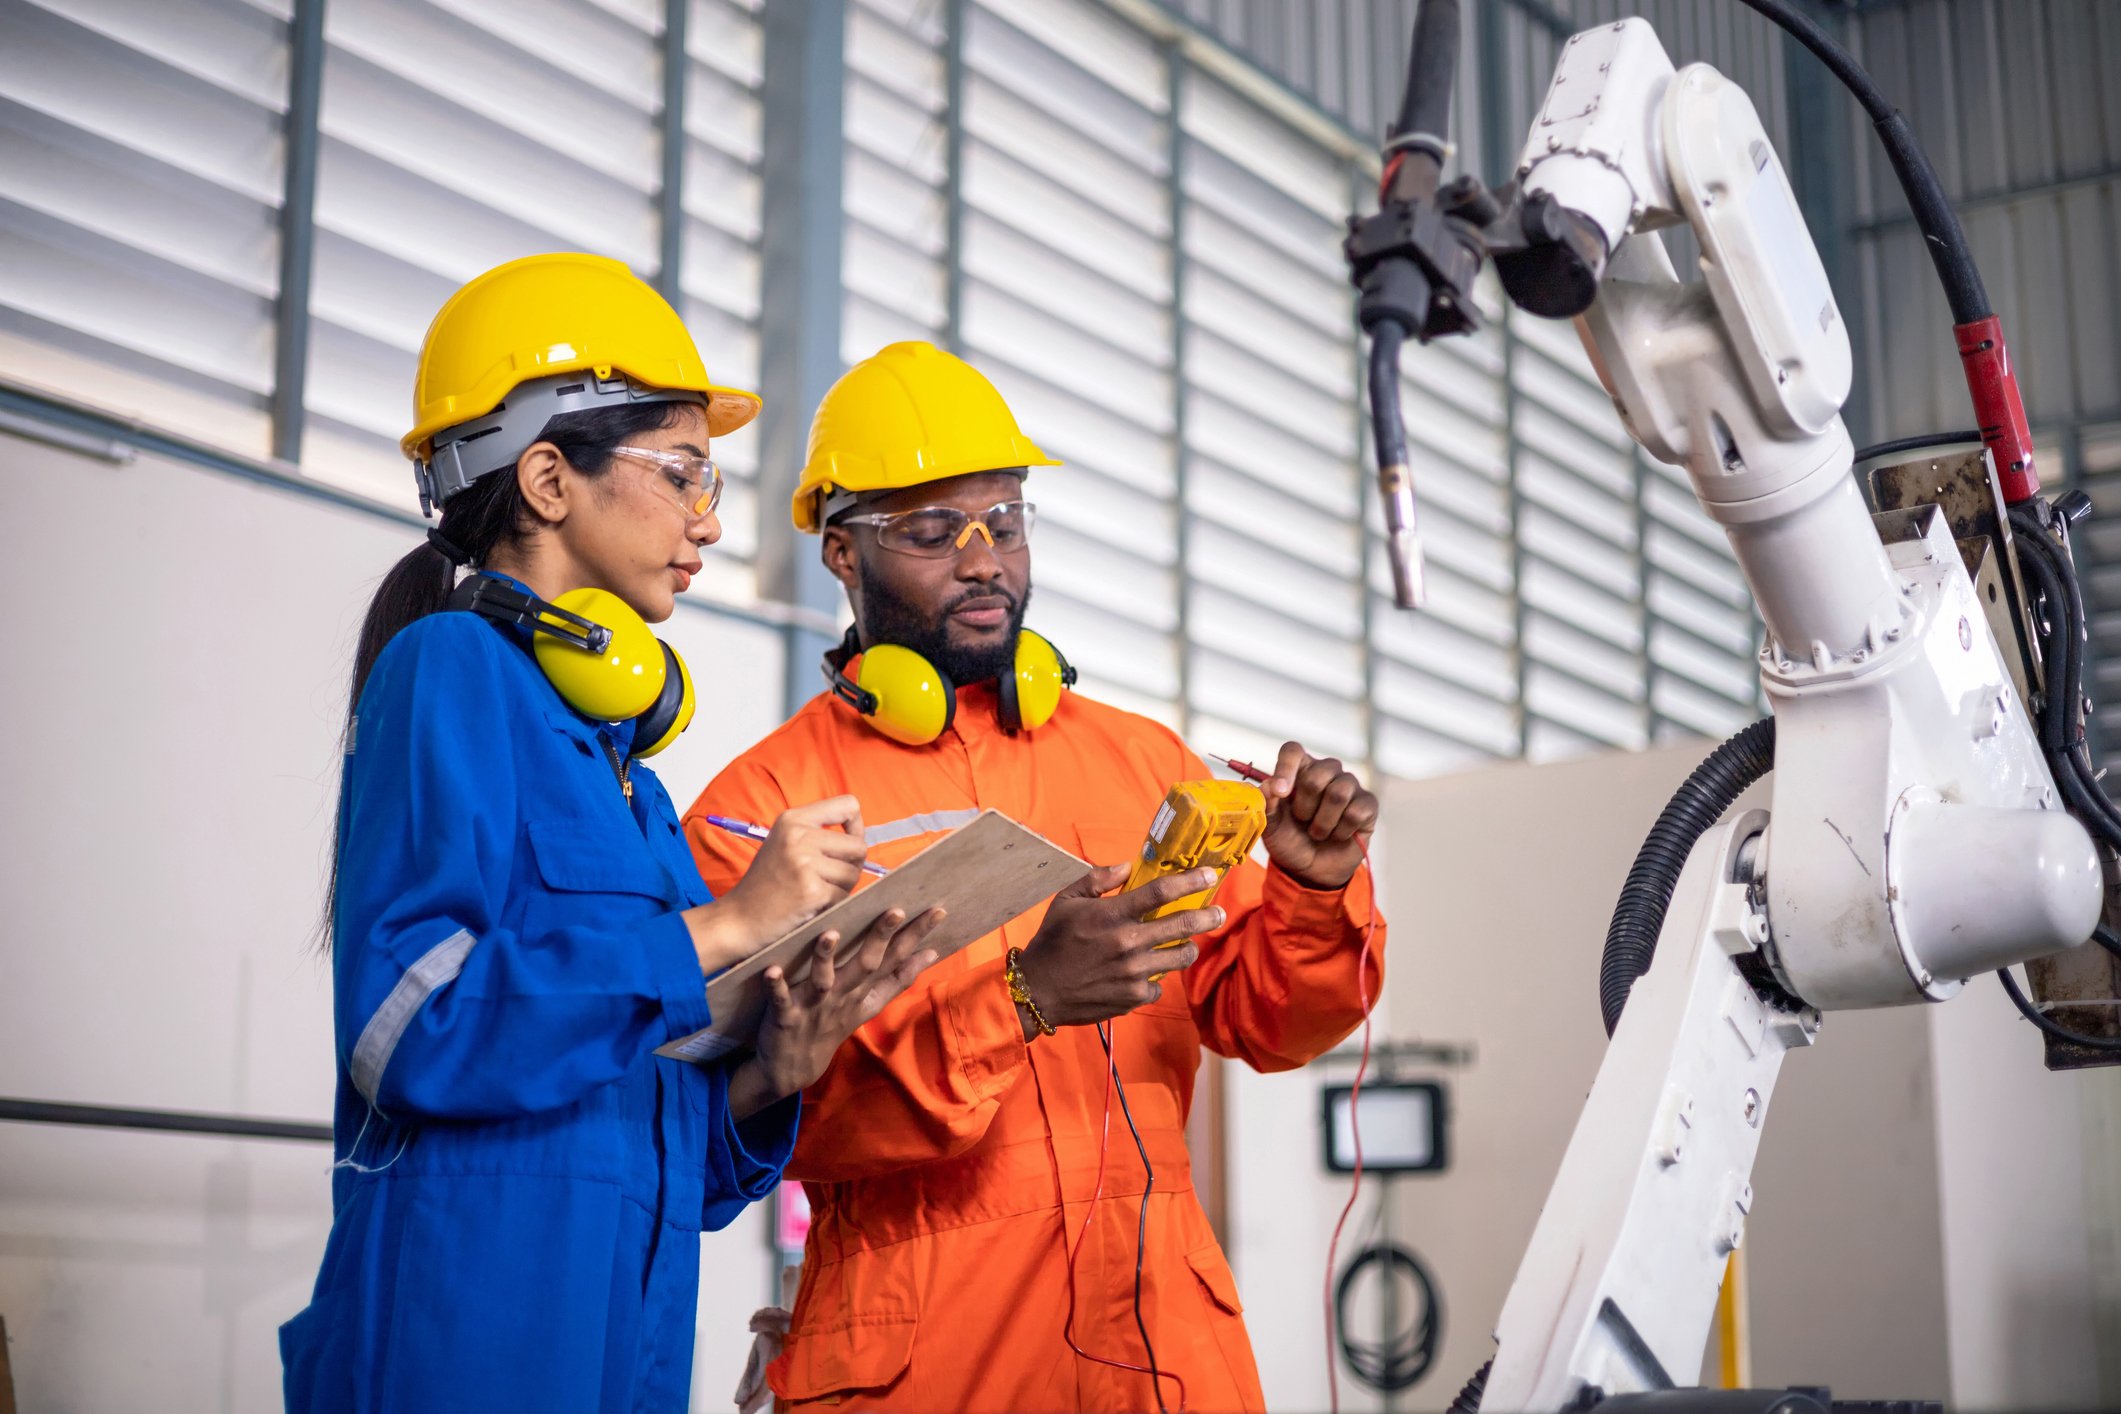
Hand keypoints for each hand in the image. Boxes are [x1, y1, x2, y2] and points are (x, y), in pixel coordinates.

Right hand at [687, 796, 868, 972]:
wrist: (737, 919)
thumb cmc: (766, 885)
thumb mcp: (785, 844)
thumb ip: (818, 835)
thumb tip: (862, 838)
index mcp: (793, 819)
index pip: (849, 805)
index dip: (856, 827)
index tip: (846, 846)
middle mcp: (798, 835)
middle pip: (858, 846)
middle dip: (851, 867)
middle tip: (827, 880)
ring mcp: (804, 862)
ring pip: (854, 874)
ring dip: (842, 889)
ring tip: (815, 894)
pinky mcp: (811, 890)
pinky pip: (844, 897)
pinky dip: (833, 906)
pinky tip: (811, 908)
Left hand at [728, 906, 943, 1117]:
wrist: (793, 1069)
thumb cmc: (832, 1025)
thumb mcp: (870, 1004)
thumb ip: (898, 979)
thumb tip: (932, 953)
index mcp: (864, 992)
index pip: (896, 960)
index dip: (916, 936)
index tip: (938, 911)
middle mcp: (843, 997)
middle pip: (866, 965)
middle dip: (881, 938)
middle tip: (896, 910)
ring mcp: (814, 1007)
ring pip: (823, 980)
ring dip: (826, 958)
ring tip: (830, 935)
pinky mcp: (785, 1016)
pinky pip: (780, 999)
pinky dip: (777, 986)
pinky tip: (772, 970)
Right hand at [1012, 864, 1225, 1034]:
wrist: (1038, 991)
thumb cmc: (1052, 942)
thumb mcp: (1066, 901)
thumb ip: (1098, 879)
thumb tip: (1127, 867)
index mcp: (1112, 915)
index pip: (1161, 892)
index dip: (1190, 881)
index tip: (1209, 875)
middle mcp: (1128, 942)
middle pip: (1183, 925)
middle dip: (1208, 917)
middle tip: (1219, 913)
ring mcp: (1134, 972)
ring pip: (1180, 956)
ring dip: (1186, 947)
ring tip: (1185, 943)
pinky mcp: (1134, 997)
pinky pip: (1159, 984)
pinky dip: (1155, 977)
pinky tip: (1146, 972)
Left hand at [1260, 742, 1378, 889]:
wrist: (1312, 870)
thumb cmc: (1290, 841)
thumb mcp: (1271, 827)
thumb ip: (1267, 805)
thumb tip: (1267, 786)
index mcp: (1298, 770)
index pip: (1293, 751)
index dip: (1286, 768)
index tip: (1280, 792)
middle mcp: (1326, 772)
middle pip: (1318, 774)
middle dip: (1305, 806)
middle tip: (1302, 821)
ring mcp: (1349, 786)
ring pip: (1339, 793)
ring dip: (1323, 822)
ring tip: (1317, 832)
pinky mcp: (1367, 804)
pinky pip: (1356, 811)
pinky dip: (1342, 831)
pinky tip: (1338, 835)